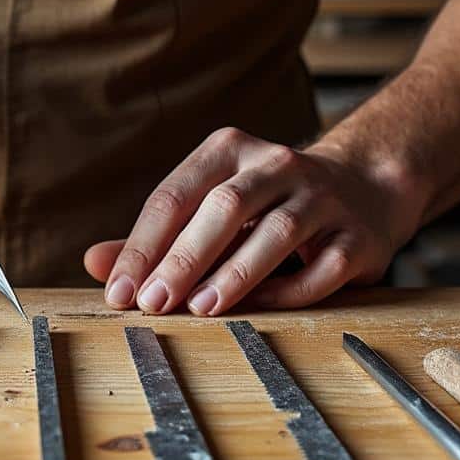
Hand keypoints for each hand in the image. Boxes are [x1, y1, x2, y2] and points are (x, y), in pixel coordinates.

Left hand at [84, 127, 423, 314]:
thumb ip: (154, 239)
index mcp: (228, 151)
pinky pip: (322, 265)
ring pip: (276, 230)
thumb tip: (94, 264)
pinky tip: (258, 308)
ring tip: (202, 308)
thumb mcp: (208, 211)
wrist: (364, 190)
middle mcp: (276, 164)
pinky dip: (289, 289)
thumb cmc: (265, 208)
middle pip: (223, 208)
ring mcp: (322, 196)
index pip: (174, 196)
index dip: (142, 246)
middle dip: (183, 259)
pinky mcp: (357, 234)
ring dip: (236, 272)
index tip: (118, 291)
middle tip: (152, 304)